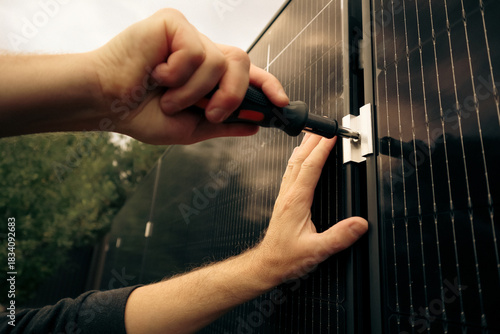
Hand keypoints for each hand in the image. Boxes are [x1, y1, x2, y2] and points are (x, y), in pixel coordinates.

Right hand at [92, 9, 288, 144]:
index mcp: (208, 77)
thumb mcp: (189, 128)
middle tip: (211, 113)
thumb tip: (254, 126)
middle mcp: (202, 53)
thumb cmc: (140, 113)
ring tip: (167, 97)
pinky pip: (194, 50)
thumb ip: (223, 126)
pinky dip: (177, 73)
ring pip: (218, 61)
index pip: (248, 74)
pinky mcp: (173, 24)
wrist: (105, 102)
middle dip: (233, 94)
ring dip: (193, 92)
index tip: (282, 103)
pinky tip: (156, 74)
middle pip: (242, 61)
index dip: (268, 86)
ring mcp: (188, 36)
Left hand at [256, 133, 368, 283]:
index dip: (321, 149)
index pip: (310, 167)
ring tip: (312, 135)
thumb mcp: (316, 251)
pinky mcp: (284, 201)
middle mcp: (288, 195)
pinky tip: (300, 159)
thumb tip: (360, 223)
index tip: (331, 136)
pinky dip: (298, 160)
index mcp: (296, 201)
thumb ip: (339, 237)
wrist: (267, 264)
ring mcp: (284, 197)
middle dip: (312, 140)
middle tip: (323, 126)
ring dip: (304, 147)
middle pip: (299, 159)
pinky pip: (290, 173)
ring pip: (292, 164)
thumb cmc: (286, 257)